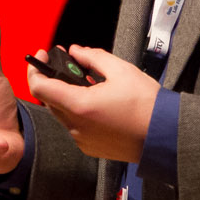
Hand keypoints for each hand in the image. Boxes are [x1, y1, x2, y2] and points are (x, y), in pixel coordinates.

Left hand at [28, 45, 161, 162]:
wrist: (164, 136)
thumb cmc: (146, 104)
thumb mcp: (121, 70)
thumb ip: (93, 57)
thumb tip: (75, 51)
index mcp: (80, 106)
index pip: (39, 87)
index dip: (35, 68)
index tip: (43, 56)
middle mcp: (76, 126)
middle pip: (50, 99)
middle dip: (54, 79)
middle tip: (67, 62)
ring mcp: (82, 140)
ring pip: (63, 113)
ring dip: (68, 96)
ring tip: (88, 83)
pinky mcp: (91, 148)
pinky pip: (75, 126)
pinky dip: (79, 112)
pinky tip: (97, 103)